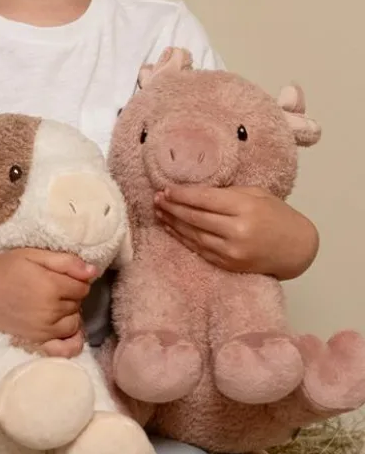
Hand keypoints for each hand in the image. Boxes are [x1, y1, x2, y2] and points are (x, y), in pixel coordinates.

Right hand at [0, 248, 96, 357]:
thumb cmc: (1, 269)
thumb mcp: (31, 255)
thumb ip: (64, 262)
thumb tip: (93, 271)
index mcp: (51, 286)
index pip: (82, 286)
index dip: (74, 278)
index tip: (59, 275)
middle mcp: (50, 312)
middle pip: (79, 304)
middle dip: (70, 295)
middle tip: (50, 287)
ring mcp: (44, 330)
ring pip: (74, 323)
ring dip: (69, 313)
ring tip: (51, 304)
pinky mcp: (37, 342)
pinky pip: (66, 348)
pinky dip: (71, 340)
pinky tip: (63, 329)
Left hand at [155, 185, 318, 279]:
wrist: (297, 248)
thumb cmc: (277, 215)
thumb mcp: (257, 195)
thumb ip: (227, 193)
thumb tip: (194, 191)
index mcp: (245, 208)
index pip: (204, 199)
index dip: (182, 194)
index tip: (166, 189)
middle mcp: (237, 230)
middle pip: (195, 217)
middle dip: (172, 207)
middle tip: (156, 199)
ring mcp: (232, 251)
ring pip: (193, 234)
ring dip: (172, 222)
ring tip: (158, 212)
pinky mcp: (228, 264)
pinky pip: (199, 249)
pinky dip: (182, 238)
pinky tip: (171, 228)